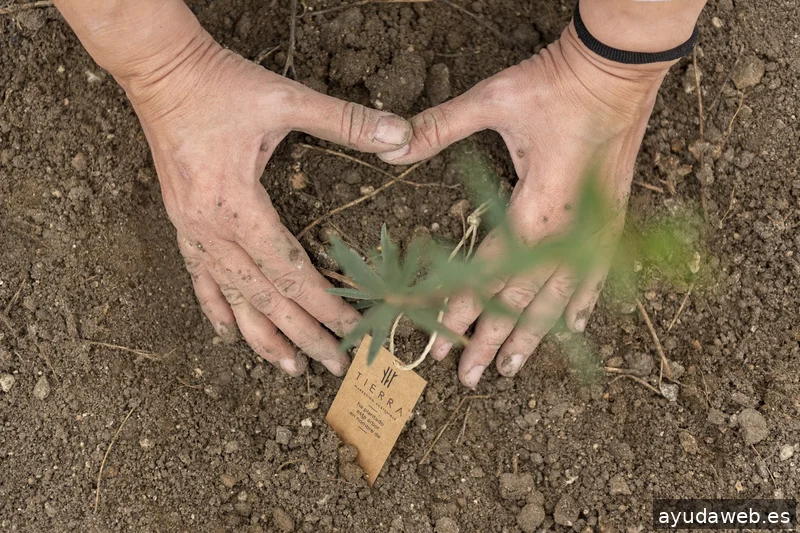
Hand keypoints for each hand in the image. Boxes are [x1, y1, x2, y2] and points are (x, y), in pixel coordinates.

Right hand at [128, 32, 411, 376]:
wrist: (159, 71)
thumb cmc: (221, 84)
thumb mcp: (286, 98)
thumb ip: (345, 121)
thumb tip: (402, 135)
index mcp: (237, 204)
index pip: (290, 271)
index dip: (325, 304)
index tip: (354, 329)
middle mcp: (211, 228)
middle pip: (265, 297)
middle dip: (303, 334)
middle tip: (334, 365)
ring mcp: (192, 230)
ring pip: (230, 298)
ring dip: (262, 336)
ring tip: (288, 367)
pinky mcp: (181, 223)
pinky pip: (198, 278)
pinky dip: (216, 309)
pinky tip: (228, 334)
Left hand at [379, 23, 672, 387]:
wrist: (619, 69)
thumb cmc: (557, 84)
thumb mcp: (493, 100)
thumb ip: (440, 126)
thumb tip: (390, 145)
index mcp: (536, 205)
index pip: (491, 272)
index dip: (461, 309)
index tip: (437, 342)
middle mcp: (568, 229)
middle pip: (524, 299)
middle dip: (492, 339)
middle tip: (468, 377)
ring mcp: (595, 228)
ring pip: (560, 297)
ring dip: (533, 335)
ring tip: (511, 368)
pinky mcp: (611, 218)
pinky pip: (596, 273)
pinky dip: (581, 303)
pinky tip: (572, 327)